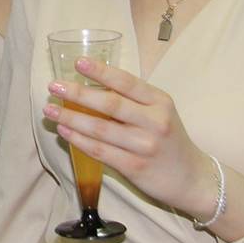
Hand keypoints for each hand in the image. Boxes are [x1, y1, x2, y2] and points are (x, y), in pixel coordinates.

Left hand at [41, 57, 214, 216]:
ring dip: (70, 118)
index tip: (79, 63)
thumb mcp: (159, 112)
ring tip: (49, 110)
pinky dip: (78, 140)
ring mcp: (144, 146)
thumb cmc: (168, 139)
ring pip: (100, 129)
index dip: (102, 71)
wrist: (194, 179)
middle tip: (54, 86)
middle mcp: (154, 122)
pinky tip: (64, 131)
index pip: (126, 82)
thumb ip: (132, 99)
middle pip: (110, 104)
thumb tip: (89, 84)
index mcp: (160, 101)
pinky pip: (100, 151)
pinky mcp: (135, 167)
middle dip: (78, 93)